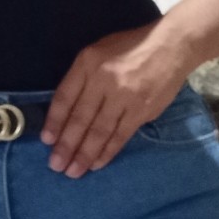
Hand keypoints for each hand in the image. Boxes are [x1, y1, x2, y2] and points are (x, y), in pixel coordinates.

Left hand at [41, 24, 194, 176]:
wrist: (172, 46)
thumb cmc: (130, 47)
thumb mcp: (99, 50)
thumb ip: (83, 77)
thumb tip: (67, 112)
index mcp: (88, 63)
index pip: (65, 97)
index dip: (54, 121)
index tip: (47, 141)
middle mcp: (104, 80)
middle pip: (80, 118)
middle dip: (66, 145)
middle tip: (56, 165)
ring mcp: (125, 97)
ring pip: (99, 131)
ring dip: (84, 154)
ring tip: (73, 171)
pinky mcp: (142, 110)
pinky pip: (120, 135)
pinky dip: (107, 152)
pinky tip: (97, 163)